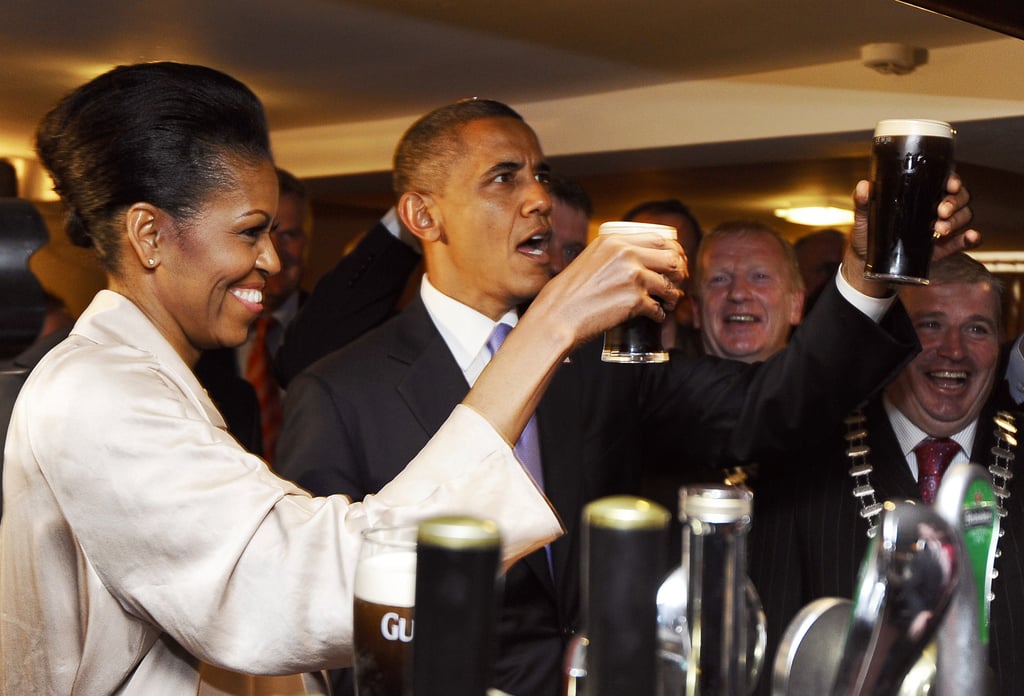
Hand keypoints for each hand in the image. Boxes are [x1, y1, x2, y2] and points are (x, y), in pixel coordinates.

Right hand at [525, 231, 685, 351]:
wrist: (556, 316)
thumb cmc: (567, 293)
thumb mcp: (589, 259)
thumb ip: (613, 254)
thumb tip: (637, 260)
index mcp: (614, 240)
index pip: (659, 239)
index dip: (674, 252)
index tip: (676, 262)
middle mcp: (626, 254)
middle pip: (671, 259)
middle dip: (680, 272)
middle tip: (677, 283)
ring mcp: (632, 277)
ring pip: (669, 285)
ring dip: (673, 296)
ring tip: (668, 302)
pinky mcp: (634, 301)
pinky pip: (658, 308)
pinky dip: (660, 314)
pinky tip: (655, 316)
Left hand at [842, 173, 980, 296]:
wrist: (868, 261)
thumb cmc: (868, 233)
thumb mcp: (864, 216)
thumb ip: (863, 201)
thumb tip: (864, 186)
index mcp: (921, 194)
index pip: (944, 180)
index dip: (953, 180)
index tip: (950, 184)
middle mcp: (936, 207)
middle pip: (960, 197)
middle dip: (955, 202)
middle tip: (941, 210)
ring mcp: (943, 227)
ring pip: (964, 216)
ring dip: (957, 220)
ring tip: (940, 229)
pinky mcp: (944, 247)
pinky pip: (964, 241)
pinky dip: (971, 238)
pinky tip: (971, 236)